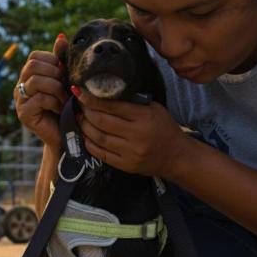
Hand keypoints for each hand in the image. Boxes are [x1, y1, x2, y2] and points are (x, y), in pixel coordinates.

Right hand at [14, 34, 69, 149]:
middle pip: (33, 66)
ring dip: (56, 88)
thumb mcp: (66, 81)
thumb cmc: (69, 107)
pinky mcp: (23, 114)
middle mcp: (20, 86)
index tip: (65, 75)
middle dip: (54, 74)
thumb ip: (62, 61)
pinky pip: (39, 98)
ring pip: (36, 80)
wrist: (67, 136)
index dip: (52, 62)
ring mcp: (19, 100)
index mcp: (29, 76)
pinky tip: (60, 109)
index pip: (35, 56)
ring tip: (64, 99)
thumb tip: (61, 36)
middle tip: (66, 87)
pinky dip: (54, 102)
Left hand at [73, 86, 189, 178]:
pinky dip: (90, 144)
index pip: (112, 105)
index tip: (79, 91)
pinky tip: (86, 136)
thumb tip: (105, 92)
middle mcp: (136, 135)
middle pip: (102, 121)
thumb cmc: (165, 128)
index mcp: (144, 117)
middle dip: (86, 111)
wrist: (176, 156)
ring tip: (80, 118)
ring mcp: (130, 152)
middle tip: (79, 105)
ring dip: (85, 126)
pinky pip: (101, 154)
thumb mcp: (154, 109)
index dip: (92, 98)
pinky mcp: (126, 165)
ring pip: (98, 137)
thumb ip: (133, 101)